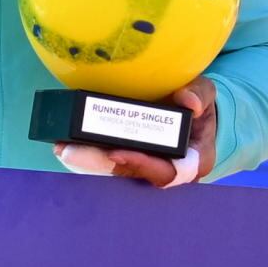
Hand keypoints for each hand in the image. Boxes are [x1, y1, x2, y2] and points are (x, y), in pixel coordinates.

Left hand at [55, 74, 216, 188]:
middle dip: (99, 163)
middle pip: (131, 172)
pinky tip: (64, 142)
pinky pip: (108, 158)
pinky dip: (87, 151)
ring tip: (60, 147)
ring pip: (115, 168)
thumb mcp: (207, 94)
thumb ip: (200, 94)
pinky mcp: (130, 155)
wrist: (195, 110)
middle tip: (70, 151)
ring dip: (87, 160)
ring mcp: (146, 163)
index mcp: (191, 161)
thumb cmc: (201, 105)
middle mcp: (165, 168)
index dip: (141, 165)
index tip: (116, 153)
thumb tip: (189, 102)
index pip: (167, 172)